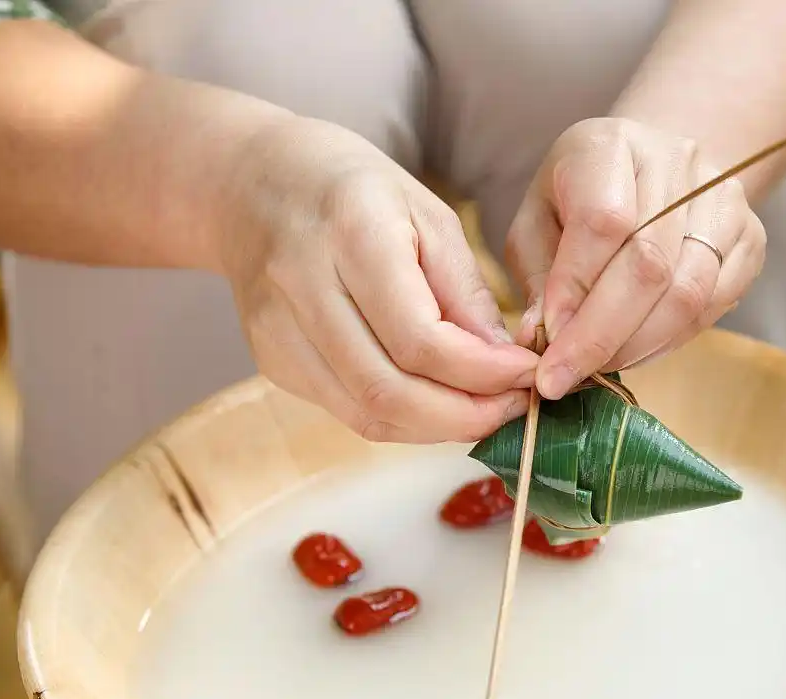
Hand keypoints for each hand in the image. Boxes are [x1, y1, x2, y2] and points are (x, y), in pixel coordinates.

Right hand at [221, 118, 536, 442]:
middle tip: (514, 408)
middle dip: (466, 415)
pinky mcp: (270, 361)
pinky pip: (349, 411)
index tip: (529, 375)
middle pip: (390, 390)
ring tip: (485, 411)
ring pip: (367, 414)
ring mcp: (277, 331)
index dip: (483, 374)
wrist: (256, 184)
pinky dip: (404, 419)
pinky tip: (438, 403)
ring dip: (438, 427)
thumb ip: (466, 293)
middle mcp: (302, 286)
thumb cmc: (357, 192)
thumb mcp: (429, 215)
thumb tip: (505, 364)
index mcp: (352, 234)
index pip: (421, 339)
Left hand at [506, 117, 765, 398]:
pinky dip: (673, 339)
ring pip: (689, 290)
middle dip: (603, 334)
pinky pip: (717, 302)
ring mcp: (722, 197)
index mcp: (609, 145)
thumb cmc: (578, 199)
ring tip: (599, 367)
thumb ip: (539, 276)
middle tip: (567, 378)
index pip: (603, 221)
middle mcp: (676, 159)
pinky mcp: (751, 235)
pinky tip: (638, 351)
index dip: (577, 290)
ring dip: (639, 344)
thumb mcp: (537, 222)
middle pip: (649, 263)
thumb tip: (542, 338)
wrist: (649, 168)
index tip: (548, 342)